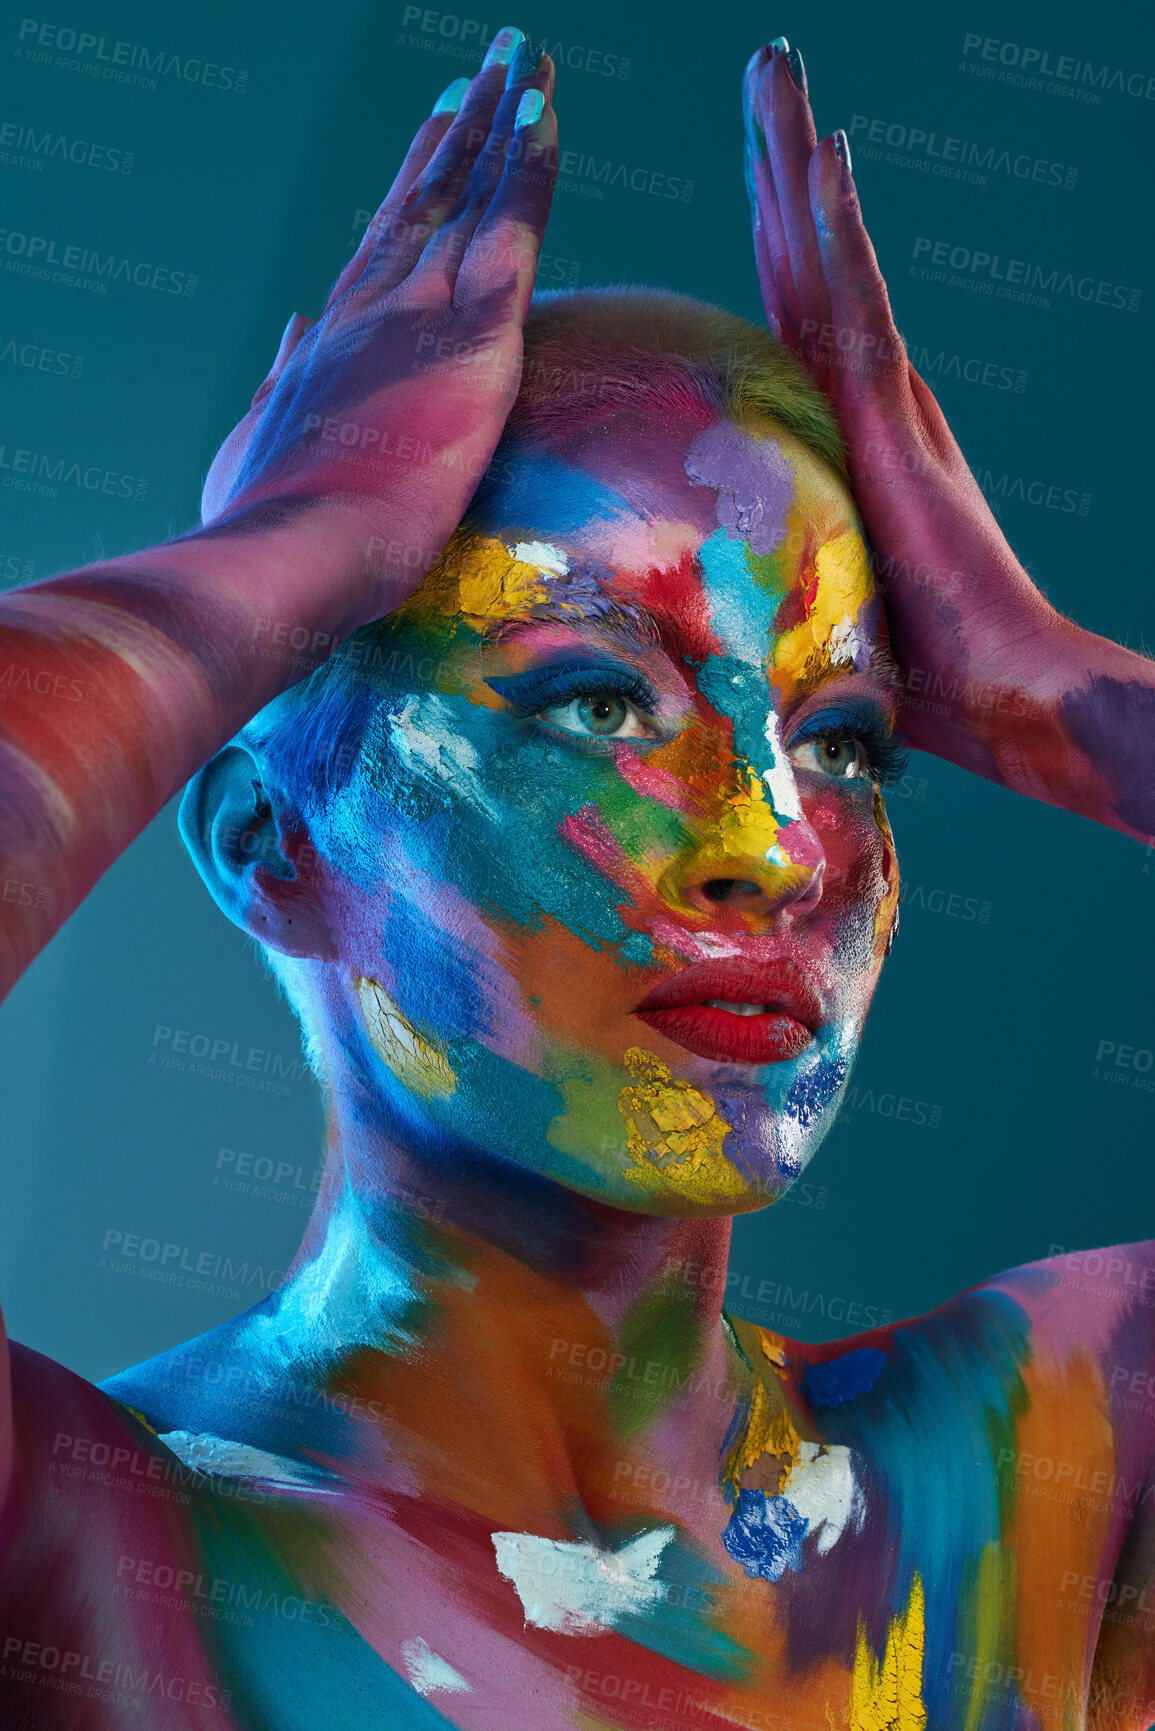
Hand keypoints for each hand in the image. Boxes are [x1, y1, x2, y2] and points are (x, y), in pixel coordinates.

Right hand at [202, 30, 555, 615]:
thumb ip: (277, 389)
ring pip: (471, 198)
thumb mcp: (258, 451)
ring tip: (524, 56)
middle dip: (459, 131)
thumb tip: (290, 338)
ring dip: (500, 121)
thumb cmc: (269, 530)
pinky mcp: (474, 336)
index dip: (412, 186)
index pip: (383, 248)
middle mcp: (372, 308)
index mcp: (332, 345)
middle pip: (426, 201)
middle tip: (487, 66)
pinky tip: (544, 108)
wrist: (288, 550)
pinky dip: (529, 167)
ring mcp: (418, 312)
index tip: (435, 132)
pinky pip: (512, 230)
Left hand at [741, 41, 1055, 766]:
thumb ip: (774, 557)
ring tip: (774, 69)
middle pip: (804, 255)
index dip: (774, 228)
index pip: (793, 306)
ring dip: (798, 159)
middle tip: (762, 67)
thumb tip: (701, 582)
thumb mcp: (813, 591)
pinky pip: (857, 307)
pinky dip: (838, 231)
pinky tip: (820, 157)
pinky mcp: (895, 419)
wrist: (994, 690)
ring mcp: (884, 398)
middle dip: (780, 161)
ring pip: (826, 256)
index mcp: (845, 425)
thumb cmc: (911, 667)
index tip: (753, 162)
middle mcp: (869, 391)